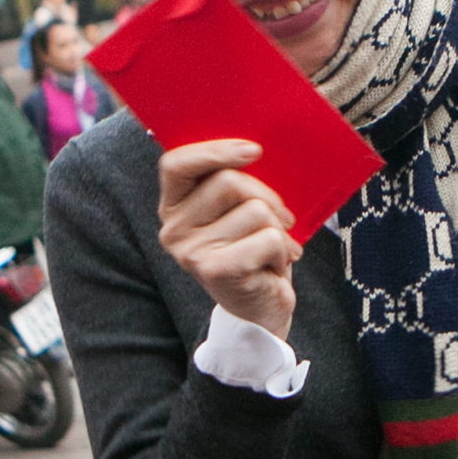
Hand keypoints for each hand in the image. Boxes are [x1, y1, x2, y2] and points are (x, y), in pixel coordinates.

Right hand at [157, 139, 300, 339]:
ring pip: (255, 209)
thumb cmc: (254, 251)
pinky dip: (283, 249)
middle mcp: (173, 230)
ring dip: (278, 228)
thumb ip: (235, 182)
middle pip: (228, 182)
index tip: (254, 150)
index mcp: (174, 207)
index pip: (175, 164)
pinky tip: (276, 265)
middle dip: (268, 197)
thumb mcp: (239, 211)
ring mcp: (191, 252)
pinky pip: (268, 237)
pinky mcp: (216, 271)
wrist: (260, 311)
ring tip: (274, 248)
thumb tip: (254, 147)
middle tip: (282, 218)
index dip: (215, 150)